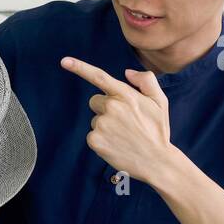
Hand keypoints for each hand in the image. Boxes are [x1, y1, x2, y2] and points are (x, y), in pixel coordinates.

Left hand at [60, 56, 175, 186]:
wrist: (156, 161)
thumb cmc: (157, 131)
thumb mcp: (160, 102)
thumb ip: (146, 81)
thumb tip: (127, 73)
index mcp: (126, 95)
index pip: (99, 77)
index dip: (79, 67)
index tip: (64, 61)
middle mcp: (112, 107)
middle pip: (96, 101)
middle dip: (106, 108)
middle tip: (125, 122)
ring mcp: (102, 124)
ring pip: (95, 119)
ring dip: (106, 125)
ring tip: (124, 136)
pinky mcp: (95, 140)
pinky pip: (92, 135)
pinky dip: (102, 140)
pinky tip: (117, 145)